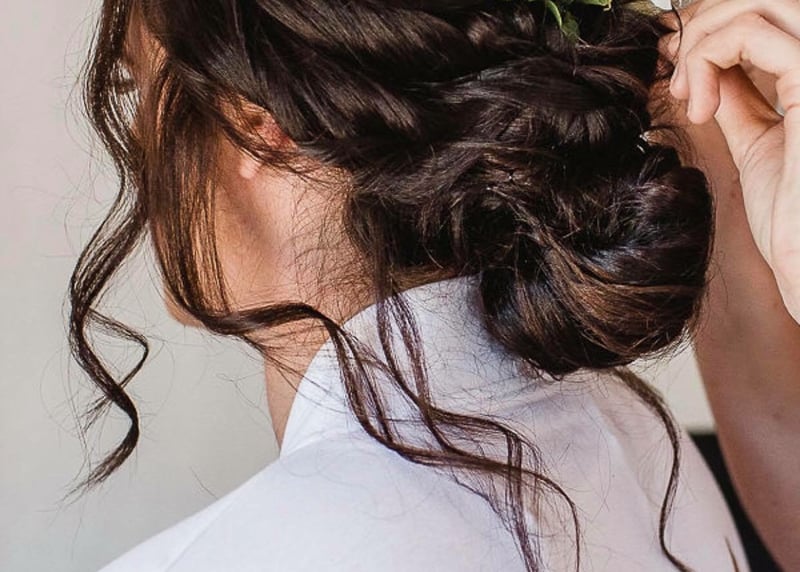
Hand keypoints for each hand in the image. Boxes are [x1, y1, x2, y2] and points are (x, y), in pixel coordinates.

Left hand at [658, 0, 799, 322]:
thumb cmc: (793, 219)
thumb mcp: (759, 142)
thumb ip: (742, 99)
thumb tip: (710, 69)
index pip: (775, 14)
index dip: (719, 20)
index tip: (674, 53)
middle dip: (708, 19)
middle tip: (672, 62)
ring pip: (763, 2)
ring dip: (703, 37)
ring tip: (683, 90)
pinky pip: (752, 33)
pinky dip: (708, 56)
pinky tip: (697, 105)